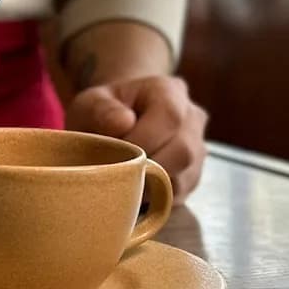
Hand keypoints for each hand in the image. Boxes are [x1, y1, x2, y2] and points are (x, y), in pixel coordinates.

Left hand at [64, 76, 207, 203]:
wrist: (114, 123)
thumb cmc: (102, 111)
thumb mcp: (91, 103)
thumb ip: (101, 109)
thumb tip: (124, 124)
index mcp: (170, 91)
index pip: (170, 116)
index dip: (143, 139)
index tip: (115, 150)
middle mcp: (192, 119)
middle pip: (184, 151)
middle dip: (146, 168)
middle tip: (116, 171)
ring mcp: (197, 149)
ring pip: (184, 178)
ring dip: (149, 186)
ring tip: (121, 179)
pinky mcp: (192, 176)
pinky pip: (179, 194)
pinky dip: (152, 197)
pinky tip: (132, 188)